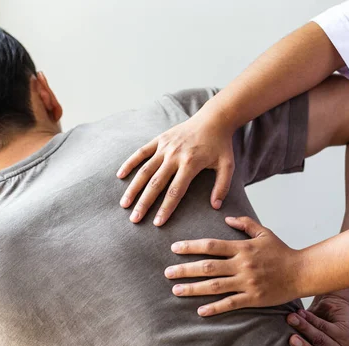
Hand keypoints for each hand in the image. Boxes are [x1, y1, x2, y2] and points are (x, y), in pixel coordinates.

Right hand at [117, 114, 234, 225]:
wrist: (213, 119)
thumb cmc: (221, 145)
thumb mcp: (228, 166)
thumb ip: (222, 186)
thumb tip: (215, 206)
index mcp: (191, 164)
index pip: (175, 191)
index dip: (166, 208)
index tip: (157, 223)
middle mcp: (174, 155)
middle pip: (156, 183)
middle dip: (144, 203)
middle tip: (134, 219)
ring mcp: (165, 146)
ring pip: (145, 170)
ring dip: (133, 188)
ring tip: (124, 204)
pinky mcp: (160, 139)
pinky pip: (141, 152)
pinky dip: (130, 163)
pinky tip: (120, 176)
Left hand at [165, 216, 304, 315]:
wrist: (301, 271)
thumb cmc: (282, 252)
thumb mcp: (264, 233)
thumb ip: (245, 224)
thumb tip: (225, 218)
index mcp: (242, 248)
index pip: (211, 246)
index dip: (191, 247)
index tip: (174, 248)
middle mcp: (242, 265)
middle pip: (207, 267)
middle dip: (184, 269)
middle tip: (166, 272)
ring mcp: (247, 283)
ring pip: (215, 286)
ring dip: (193, 289)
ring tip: (176, 290)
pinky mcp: (254, 298)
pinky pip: (231, 304)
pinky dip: (215, 308)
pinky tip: (200, 310)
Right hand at [286, 295, 348, 345]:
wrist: (333, 309)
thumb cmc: (316, 332)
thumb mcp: (306, 345)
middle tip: (292, 339)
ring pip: (321, 339)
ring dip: (304, 328)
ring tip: (291, 319)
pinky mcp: (347, 334)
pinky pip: (325, 326)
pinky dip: (311, 319)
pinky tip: (301, 313)